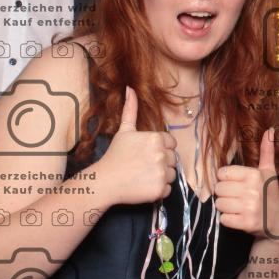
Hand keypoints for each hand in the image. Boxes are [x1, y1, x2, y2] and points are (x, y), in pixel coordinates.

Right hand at [95, 86, 177, 205]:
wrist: (105, 181)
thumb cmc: (115, 155)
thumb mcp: (124, 131)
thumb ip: (131, 109)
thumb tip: (130, 88)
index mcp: (156, 139)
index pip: (171, 144)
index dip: (161, 149)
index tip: (147, 154)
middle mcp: (162, 155)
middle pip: (173, 159)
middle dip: (161, 163)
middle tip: (143, 166)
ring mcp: (161, 173)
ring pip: (172, 174)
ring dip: (161, 176)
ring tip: (143, 175)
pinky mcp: (159, 189)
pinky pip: (167, 189)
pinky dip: (158, 190)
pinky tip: (144, 186)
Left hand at [214, 128, 278, 239]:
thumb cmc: (270, 194)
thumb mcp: (269, 172)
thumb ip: (266, 151)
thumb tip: (269, 130)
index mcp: (254, 175)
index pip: (222, 173)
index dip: (225, 179)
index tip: (235, 184)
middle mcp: (251, 190)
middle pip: (218, 189)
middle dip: (224, 193)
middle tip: (236, 196)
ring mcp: (248, 207)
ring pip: (219, 204)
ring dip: (225, 207)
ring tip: (237, 207)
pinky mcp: (245, 223)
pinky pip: (223, 219)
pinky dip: (228, 219)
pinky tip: (238, 217)